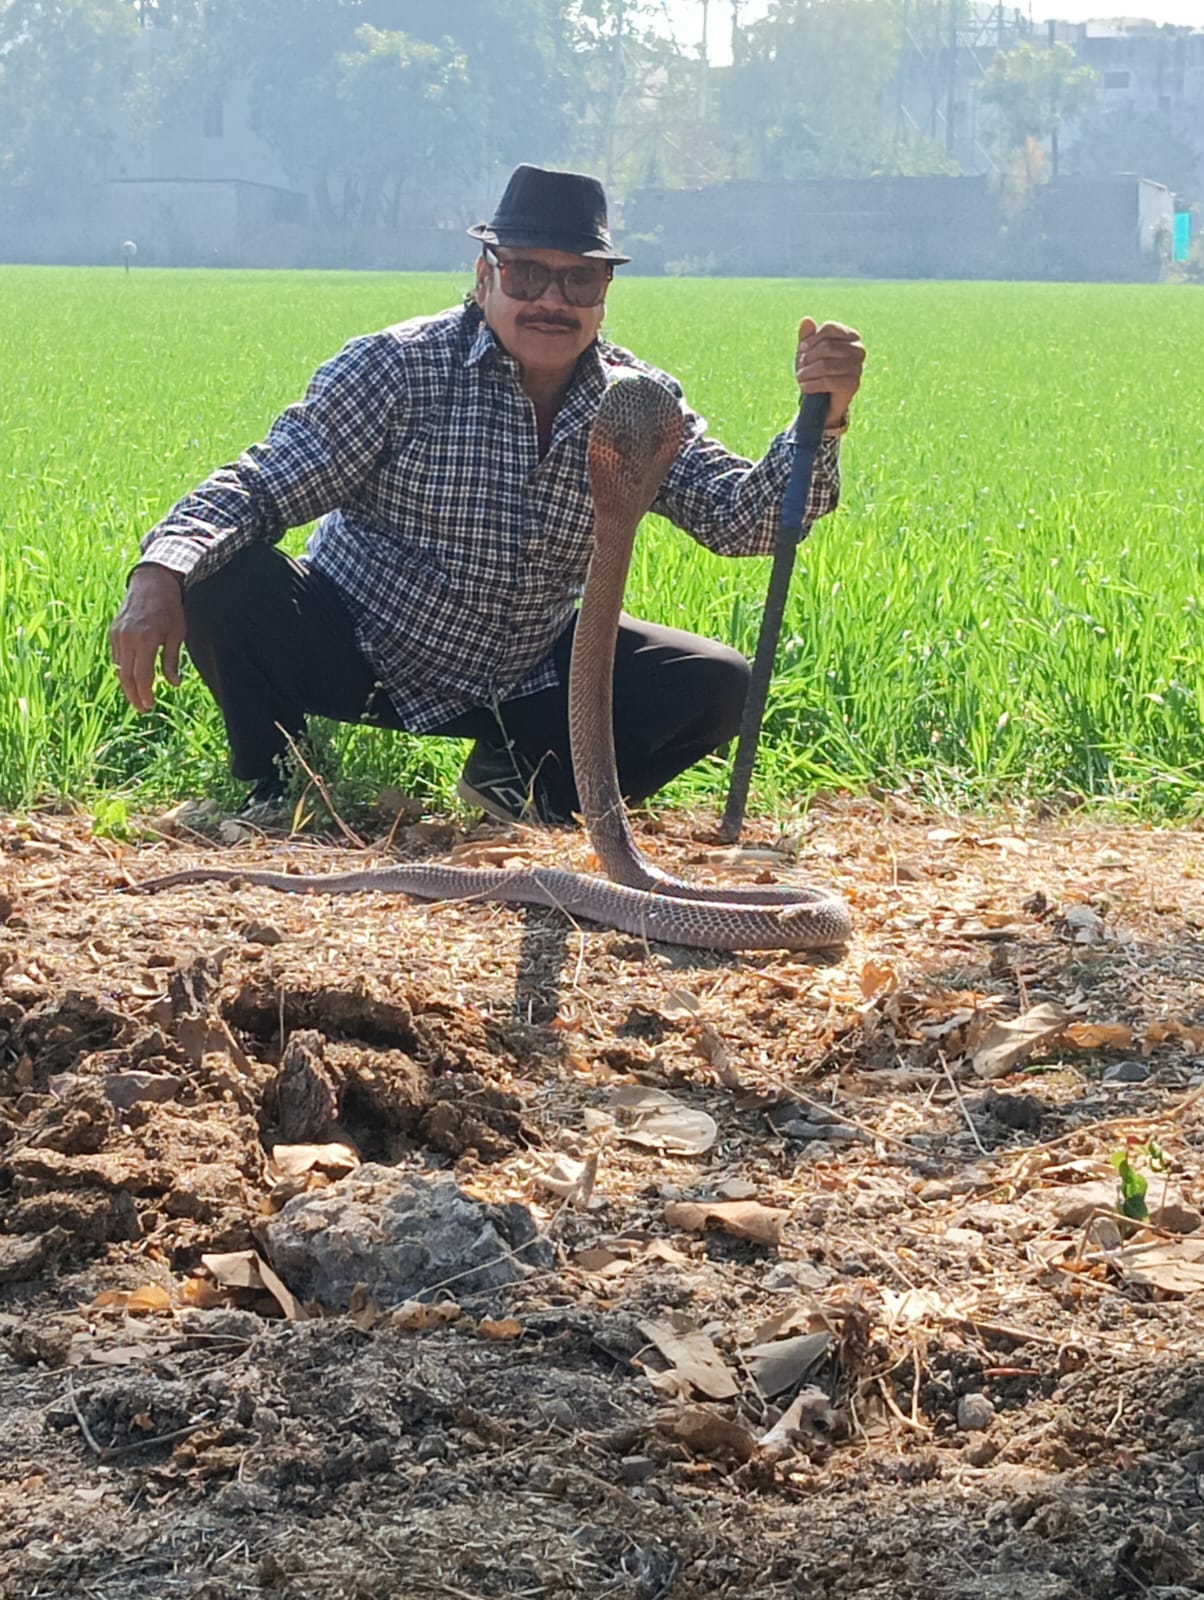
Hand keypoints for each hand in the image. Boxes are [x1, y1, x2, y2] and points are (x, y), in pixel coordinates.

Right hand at [109, 563, 184, 711]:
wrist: (152, 582)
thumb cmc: (170, 608)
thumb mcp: (177, 634)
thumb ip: (173, 660)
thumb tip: (174, 684)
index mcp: (146, 639)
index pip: (141, 675)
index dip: (145, 693)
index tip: (150, 705)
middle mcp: (128, 638)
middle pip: (126, 676)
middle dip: (134, 695)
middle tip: (143, 709)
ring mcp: (117, 634)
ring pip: (118, 668)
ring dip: (127, 686)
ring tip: (138, 698)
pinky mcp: (113, 632)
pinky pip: (116, 657)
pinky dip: (122, 671)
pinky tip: (131, 680)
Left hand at [795, 317, 865, 428]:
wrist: (823, 402)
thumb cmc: (816, 373)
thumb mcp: (808, 353)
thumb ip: (807, 337)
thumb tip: (807, 320)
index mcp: (851, 337)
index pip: (830, 329)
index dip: (812, 339)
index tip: (802, 349)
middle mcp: (859, 350)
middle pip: (828, 346)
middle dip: (808, 357)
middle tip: (800, 367)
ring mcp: (858, 368)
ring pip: (826, 365)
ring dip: (807, 372)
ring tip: (800, 377)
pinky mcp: (853, 385)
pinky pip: (828, 381)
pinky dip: (812, 384)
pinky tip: (804, 387)